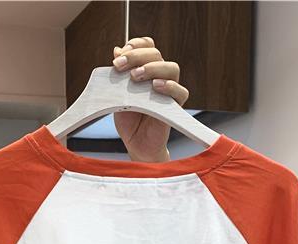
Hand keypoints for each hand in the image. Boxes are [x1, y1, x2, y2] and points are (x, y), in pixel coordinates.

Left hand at [111, 37, 189, 162]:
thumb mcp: (117, 95)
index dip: (136, 45)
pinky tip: (155, 87)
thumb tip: (117, 50)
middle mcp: (159, 76)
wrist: (135, 144)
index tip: (120, 54)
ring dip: (152, 68)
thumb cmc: (128, 119)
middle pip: (156, 54)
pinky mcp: (175, 106)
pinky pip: (181, 92)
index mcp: (146, 70)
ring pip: (171, 68)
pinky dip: (169, 86)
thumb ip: (118, 75)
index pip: (147, 46)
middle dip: (136, 56)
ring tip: (135, 77)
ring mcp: (169, 90)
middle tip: (120, 66)